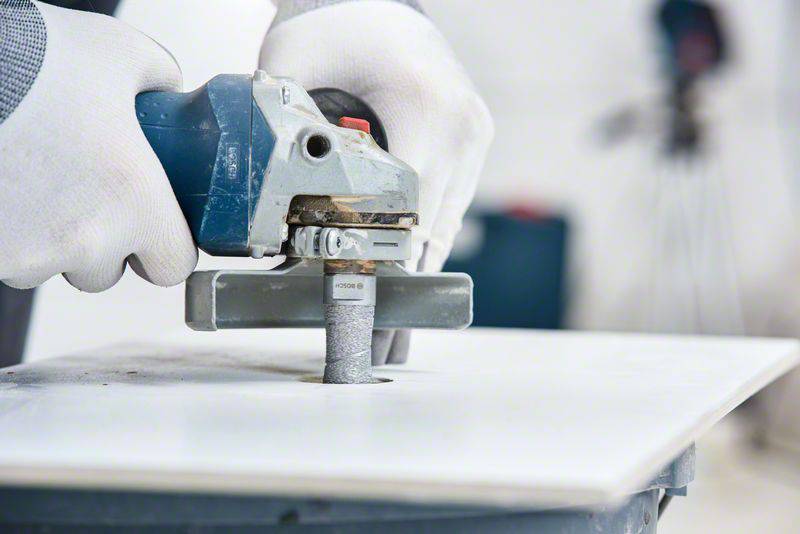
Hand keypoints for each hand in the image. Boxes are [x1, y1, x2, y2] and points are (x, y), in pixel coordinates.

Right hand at [0, 2, 196, 291]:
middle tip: (84, 194)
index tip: (153, 230)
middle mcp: (87, 238)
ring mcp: (29, 253)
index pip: (173, 266)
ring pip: (50, 264)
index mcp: (136, 199)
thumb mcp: (121, 54)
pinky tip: (8, 189)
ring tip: (36, 182)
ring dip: (50, 239)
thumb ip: (161, 82)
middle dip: (100, 243)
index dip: (164, 248)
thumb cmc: (33, 57)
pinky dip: (9, 232)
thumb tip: (170, 95)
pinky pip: (8, 257)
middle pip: (106, 271)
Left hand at [260, 0, 493, 362]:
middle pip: (431, 228)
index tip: (360, 306)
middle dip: (401, 287)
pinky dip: (423, 244)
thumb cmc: (337, 25)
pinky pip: (449, 207)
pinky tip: (409, 279)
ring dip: (416, 274)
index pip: (404, 208)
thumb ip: (281, 131)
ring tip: (396, 329)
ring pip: (445, 225)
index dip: (379, 262)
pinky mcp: (471, 143)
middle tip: (379, 341)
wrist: (379, 1)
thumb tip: (273, 208)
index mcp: (424, 106)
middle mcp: (462, 127)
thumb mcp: (291, 64)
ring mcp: (473, 136)